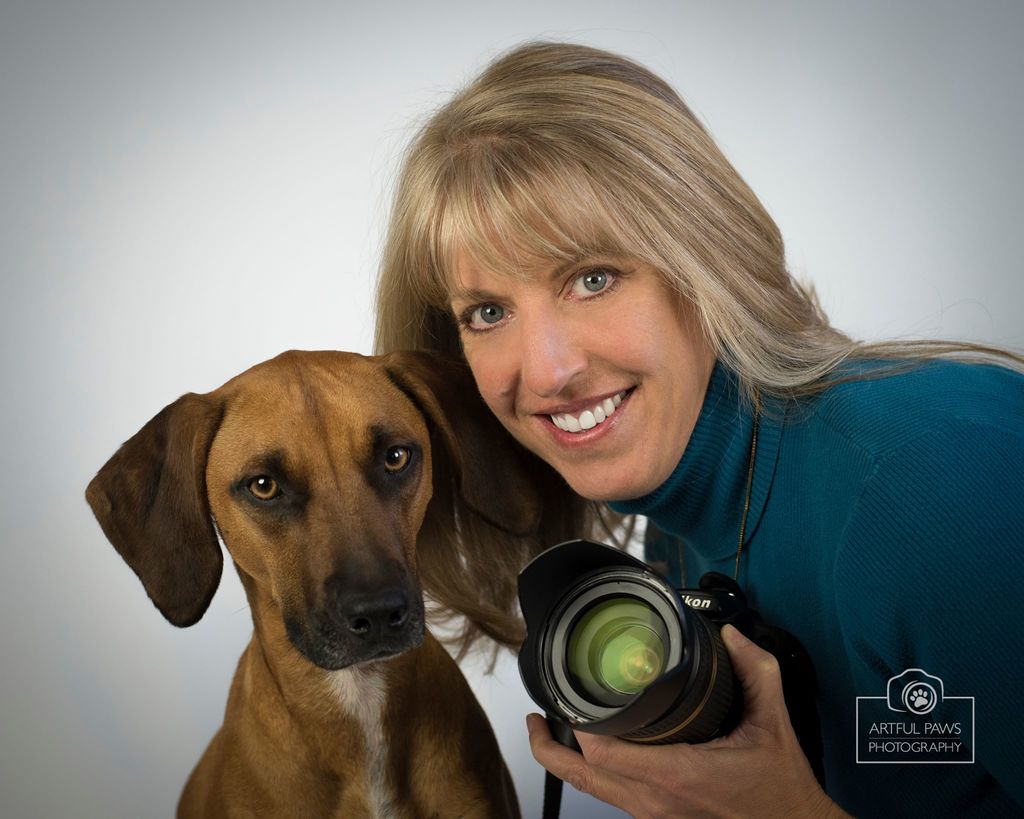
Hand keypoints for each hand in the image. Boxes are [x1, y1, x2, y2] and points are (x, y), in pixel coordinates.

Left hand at [526, 624, 848, 817]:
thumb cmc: (781, 790)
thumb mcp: (774, 723)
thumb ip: (757, 671)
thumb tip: (733, 636)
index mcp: (676, 774)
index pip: (602, 753)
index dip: (576, 724)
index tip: (565, 698)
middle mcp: (656, 801)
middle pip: (581, 776)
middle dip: (549, 746)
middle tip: (537, 717)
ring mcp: (654, 815)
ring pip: (592, 791)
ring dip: (568, 761)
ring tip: (550, 731)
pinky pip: (612, 798)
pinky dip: (596, 774)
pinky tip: (596, 751)